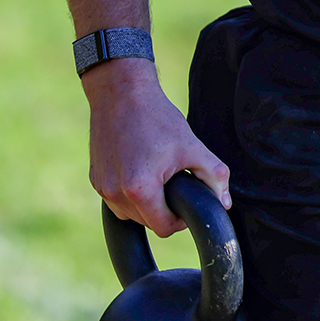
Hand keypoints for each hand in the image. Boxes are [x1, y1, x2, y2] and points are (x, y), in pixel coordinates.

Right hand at [85, 57, 230, 236]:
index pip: (163, 228)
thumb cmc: (156, 117)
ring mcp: (101, 186)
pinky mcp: (94, 178)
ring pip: (129, 213)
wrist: (120, 92)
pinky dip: (129, 193)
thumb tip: (225, 203)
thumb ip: (214, 176)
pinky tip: (140, 171)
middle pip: (146, 222)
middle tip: (174, 184)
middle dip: (163, 210)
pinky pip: (115, 199)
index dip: (180, 220)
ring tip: (157, 177)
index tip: (185, 202)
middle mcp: (115, 193)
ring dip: (145, 204)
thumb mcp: (192, 146)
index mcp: (140, 189)